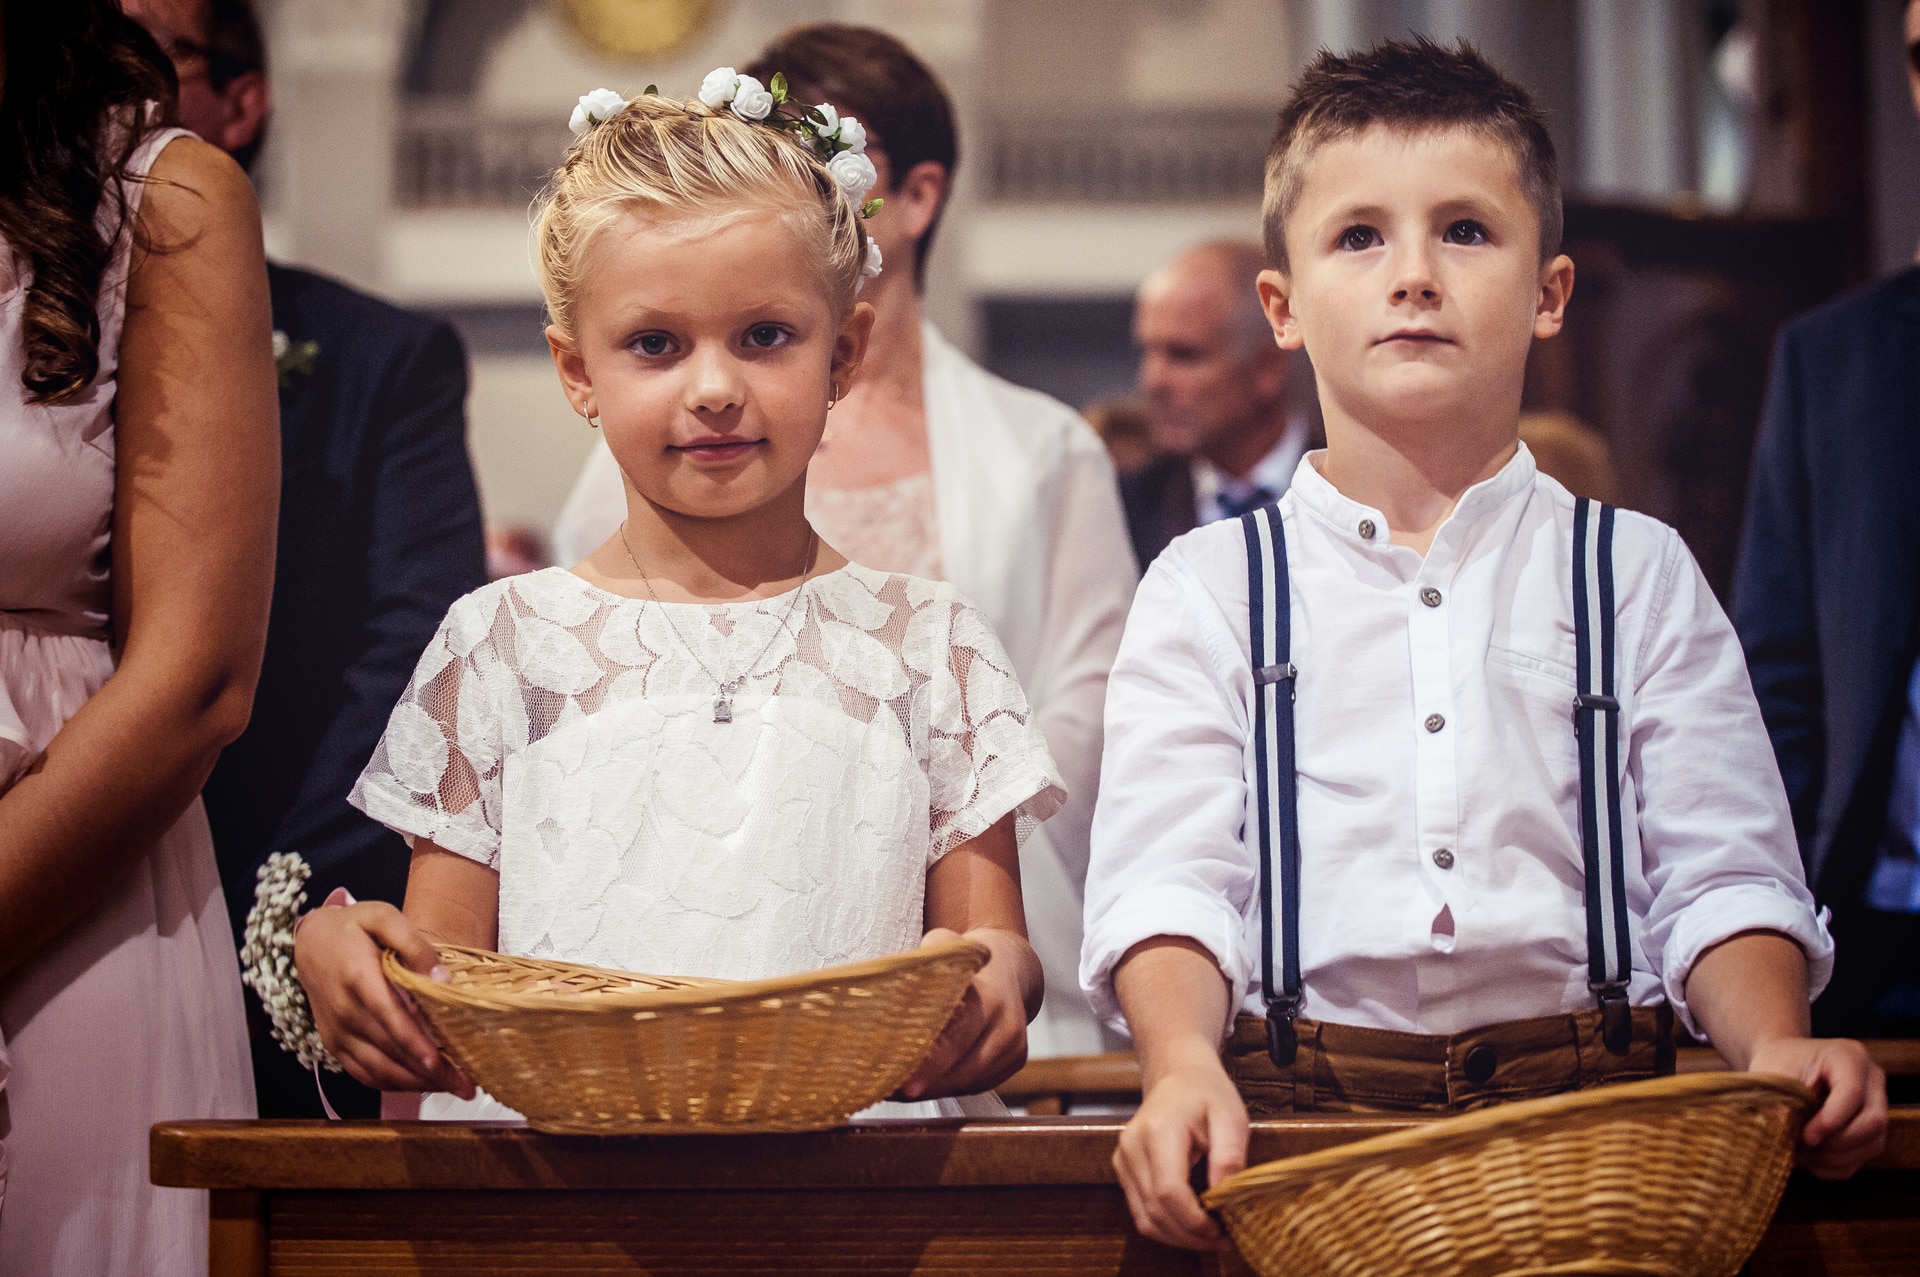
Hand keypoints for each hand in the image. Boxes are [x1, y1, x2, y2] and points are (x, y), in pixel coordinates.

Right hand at [294, 900, 474, 1097]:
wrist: (309, 942)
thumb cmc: (352, 927)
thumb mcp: (383, 916)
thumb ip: (414, 944)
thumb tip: (441, 979)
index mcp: (357, 977)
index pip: (389, 1017)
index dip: (414, 1043)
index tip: (441, 1062)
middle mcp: (344, 1011)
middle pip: (390, 1050)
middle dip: (431, 1072)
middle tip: (468, 1084)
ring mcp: (337, 1033)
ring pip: (378, 1069)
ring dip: (416, 1084)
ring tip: (453, 1088)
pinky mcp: (335, 1045)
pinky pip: (363, 1074)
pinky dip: (393, 1084)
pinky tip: (422, 1084)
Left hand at [893, 927, 1029, 1100]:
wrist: (1010, 967)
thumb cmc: (966, 962)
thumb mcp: (948, 945)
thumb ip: (927, 958)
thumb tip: (895, 974)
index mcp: (988, 995)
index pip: (957, 1034)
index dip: (931, 1061)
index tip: (904, 1081)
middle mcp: (1007, 1022)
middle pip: (963, 1066)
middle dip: (926, 1083)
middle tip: (891, 1093)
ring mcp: (1015, 1045)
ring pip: (970, 1080)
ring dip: (932, 1089)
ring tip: (896, 1091)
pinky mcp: (1016, 1061)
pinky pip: (978, 1083)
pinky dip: (948, 1087)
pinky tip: (923, 1086)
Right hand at [1113, 1039, 1247, 1250]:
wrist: (1178, 1075)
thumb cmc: (1207, 1093)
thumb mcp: (1231, 1117)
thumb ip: (1229, 1155)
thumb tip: (1224, 1196)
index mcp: (1158, 1131)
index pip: (1168, 1191)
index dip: (1195, 1221)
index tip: (1224, 1231)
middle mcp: (1132, 1147)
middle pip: (1155, 1211)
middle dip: (1191, 1236)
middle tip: (1225, 1241)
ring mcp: (1123, 1159)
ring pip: (1145, 1218)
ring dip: (1179, 1238)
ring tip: (1212, 1238)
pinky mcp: (1124, 1169)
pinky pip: (1141, 1211)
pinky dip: (1167, 1227)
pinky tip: (1193, 1226)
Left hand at [1747, 1036, 1886, 1177]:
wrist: (1786, 1062)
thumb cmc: (1779, 1063)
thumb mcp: (1774, 1073)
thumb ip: (1781, 1100)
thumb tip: (1781, 1134)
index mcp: (1849, 1057)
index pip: (1852, 1093)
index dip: (1831, 1120)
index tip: (1806, 1137)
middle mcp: (1871, 1080)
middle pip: (1873, 1121)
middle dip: (1839, 1143)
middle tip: (1804, 1148)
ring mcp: (1876, 1105)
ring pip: (1874, 1143)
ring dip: (1837, 1158)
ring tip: (1802, 1156)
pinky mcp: (1871, 1128)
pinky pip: (1864, 1155)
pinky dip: (1838, 1166)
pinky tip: (1811, 1161)